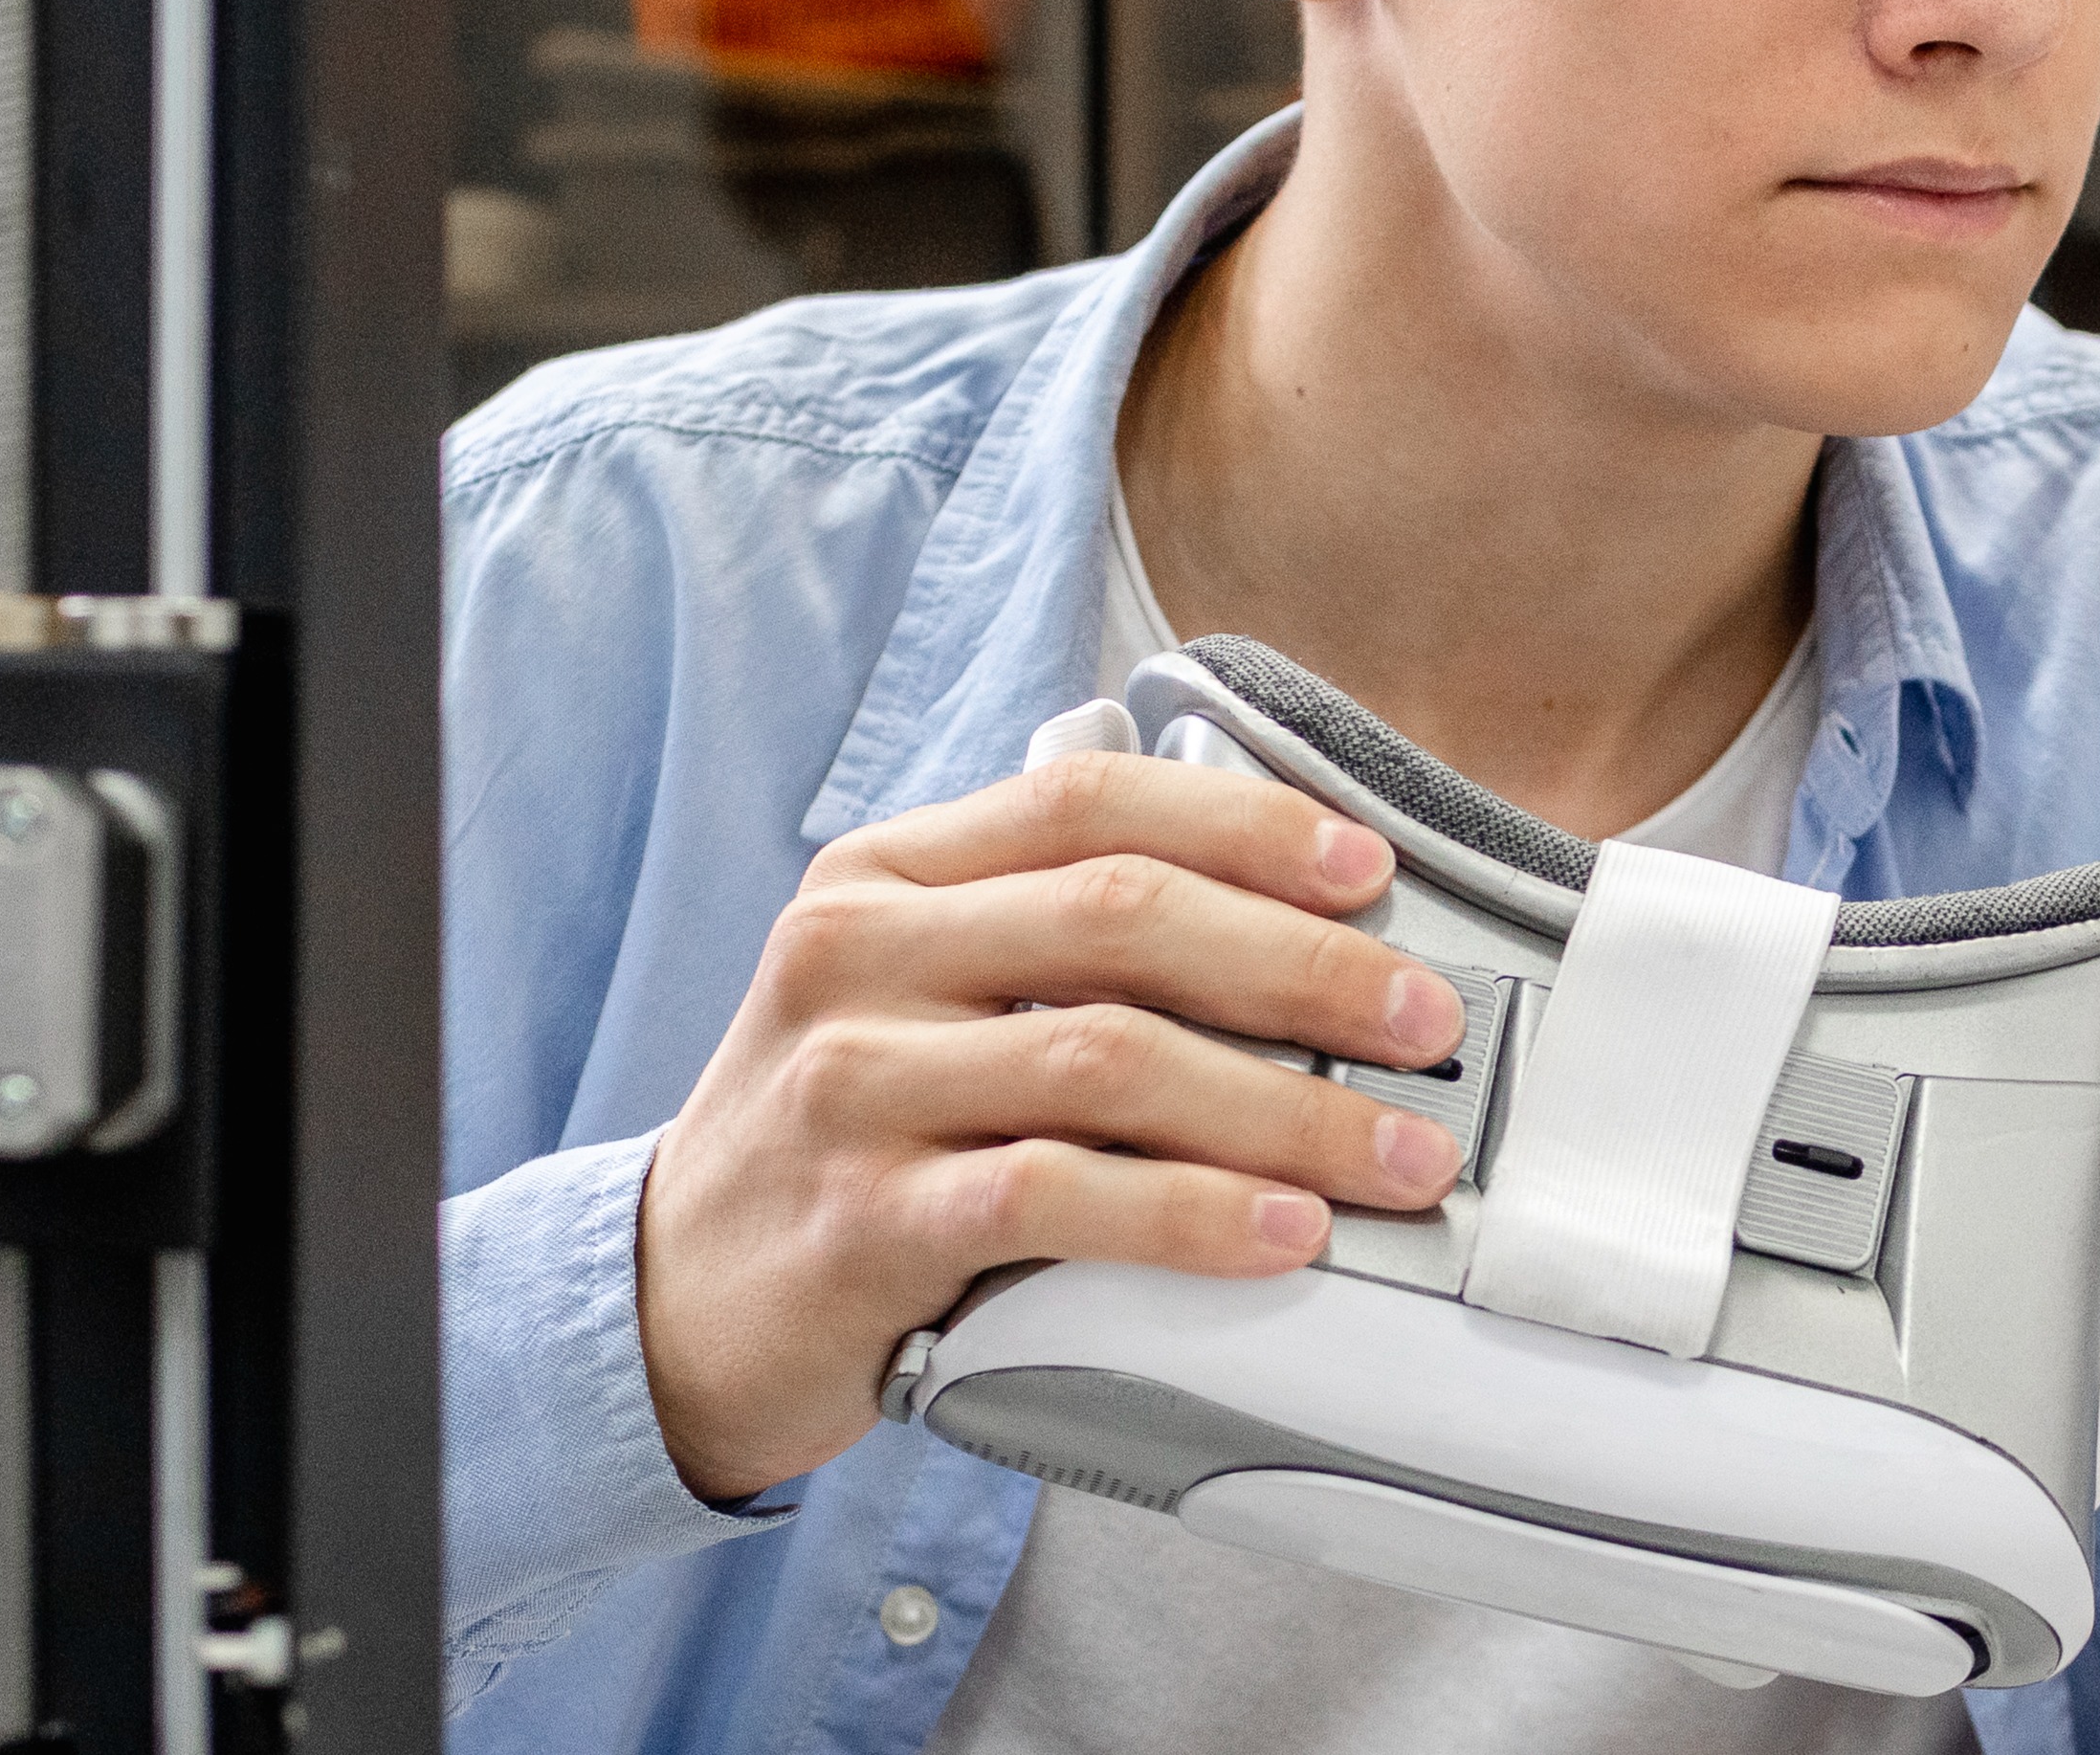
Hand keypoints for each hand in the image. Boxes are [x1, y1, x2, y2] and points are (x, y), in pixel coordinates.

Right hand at [632, 751, 1468, 1502]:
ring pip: (1108, 1059)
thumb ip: (1048, 933)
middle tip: (1424, 1023)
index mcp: (888, 877)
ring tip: (1397, 1153)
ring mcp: (854, 1086)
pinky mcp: (864, 1220)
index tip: (1371, 873)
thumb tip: (1289, 918)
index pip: (1086, 803)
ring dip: (1285, 1110)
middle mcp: (858, 957)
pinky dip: (1191, 1214)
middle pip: (1120, 918)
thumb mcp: (914, 994)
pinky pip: (1059, 1198)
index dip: (1246, 825)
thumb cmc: (844, 1137)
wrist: (675, 1297)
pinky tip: (1282, 1234)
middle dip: (1304, 967)